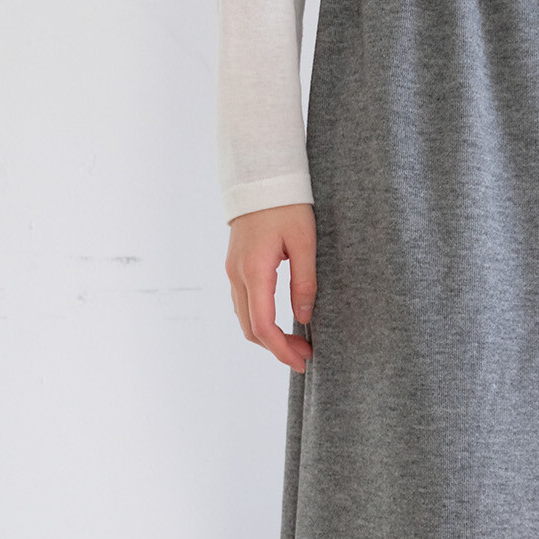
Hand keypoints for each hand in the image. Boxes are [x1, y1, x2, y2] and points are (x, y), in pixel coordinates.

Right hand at [225, 204, 315, 373]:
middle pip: (250, 329)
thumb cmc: (286, 205)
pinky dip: (260, 320)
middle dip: (276, 348)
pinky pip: (244, 304)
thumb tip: (303, 317)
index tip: (303, 361)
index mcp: (255, 271)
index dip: (282, 350)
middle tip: (305, 355)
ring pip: (244, 318)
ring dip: (268, 336)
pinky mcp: (235, 266)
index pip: (263, 326)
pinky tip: (282, 321)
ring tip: (298, 341)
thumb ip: (304, 282)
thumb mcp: (304, 242)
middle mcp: (237, 275)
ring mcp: (233, 271)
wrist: (260, 177)